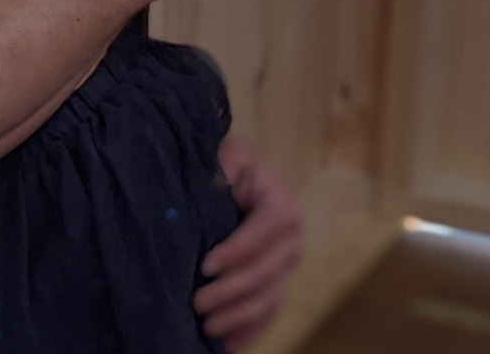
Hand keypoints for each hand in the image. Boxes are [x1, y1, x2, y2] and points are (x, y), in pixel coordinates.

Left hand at [196, 138, 304, 350]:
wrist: (237, 179)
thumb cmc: (226, 164)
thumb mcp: (227, 155)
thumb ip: (224, 165)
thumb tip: (218, 179)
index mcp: (281, 206)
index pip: (266, 229)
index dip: (239, 249)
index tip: (206, 265)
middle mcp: (292, 240)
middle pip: (267, 271)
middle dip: (232, 292)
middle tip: (198, 304)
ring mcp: (286, 266)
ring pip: (268, 298)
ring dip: (239, 318)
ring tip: (207, 329)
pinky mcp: (277, 283)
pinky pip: (269, 312)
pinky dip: (250, 331)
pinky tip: (230, 345)